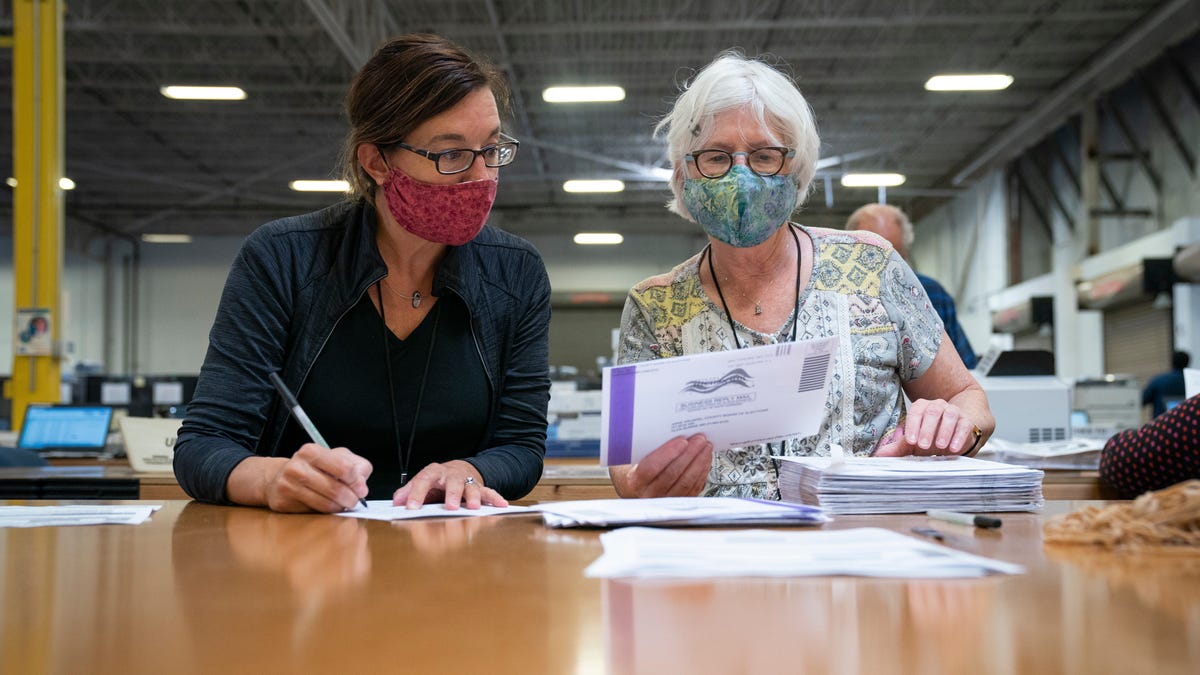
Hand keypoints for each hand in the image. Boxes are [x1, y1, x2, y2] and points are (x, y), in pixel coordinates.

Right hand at [261, 443, 372, 512]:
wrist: (279, 477)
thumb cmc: (313, 467)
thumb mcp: (336, 457)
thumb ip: (356, 466)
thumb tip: (362, 485)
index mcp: (311, 451)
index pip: (344, 468)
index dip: (356, 482)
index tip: (361, 489)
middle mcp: (297, 467)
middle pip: (336, 489)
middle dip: (351, 499)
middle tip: (354, 501)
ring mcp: (288, 485)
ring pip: (326, 504)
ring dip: (339, 507)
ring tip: (342, 504)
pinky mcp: (283, 502)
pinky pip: (314, 512)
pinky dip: (325, 512)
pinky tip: (326, 506)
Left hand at [392, 459, 507, 509]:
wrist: (458, 470)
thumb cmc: (437, 481)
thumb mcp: (421, 483)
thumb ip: (408, 492)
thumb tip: (396, 503)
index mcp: (434, 473)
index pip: (423, 480)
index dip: (416, 494)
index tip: (411, 508)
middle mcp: (451, 476)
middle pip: (452, 483)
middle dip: (451, 495)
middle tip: (450, 507)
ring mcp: (467, 481)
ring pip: (471, 488)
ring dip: (472, 498)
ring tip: (472, 508)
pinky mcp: (480, 488)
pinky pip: (489, 493)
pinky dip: (496, 499)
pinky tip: (502, 505)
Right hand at [612, 434, 712, 497]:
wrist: (637, 486)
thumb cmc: (636, 466)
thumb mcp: (633, 456)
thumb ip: (645, 446)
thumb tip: (667, 429)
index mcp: (634, 481)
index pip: (650, 468)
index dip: (667, 454)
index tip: (681, 440)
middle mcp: (649, 494)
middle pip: (672, 474)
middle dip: (689, 454)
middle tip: (699, 438)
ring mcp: (665, 500)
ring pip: (685, 482)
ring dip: (698, 462)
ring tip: (705, 446)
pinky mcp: (679, 502)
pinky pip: (693, 488)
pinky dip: (701, 472)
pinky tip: (705, 459)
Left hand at [872, 399, 977, 456]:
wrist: (956, 431)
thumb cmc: (932, 436)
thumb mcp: (914, 443)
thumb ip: (898, 448)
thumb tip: (878, 455)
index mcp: (922, 408)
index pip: (916, 412)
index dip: (912, 426)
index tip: (910, 441)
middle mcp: (938, 406)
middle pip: (932, 413)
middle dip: (927, 429)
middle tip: (923, 445)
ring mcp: (953, 412)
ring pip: (949, 415)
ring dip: (944, 431)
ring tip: (940, 446)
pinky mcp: (967, 421)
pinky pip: (964, 425)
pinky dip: (960, 436)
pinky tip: (955, 448)